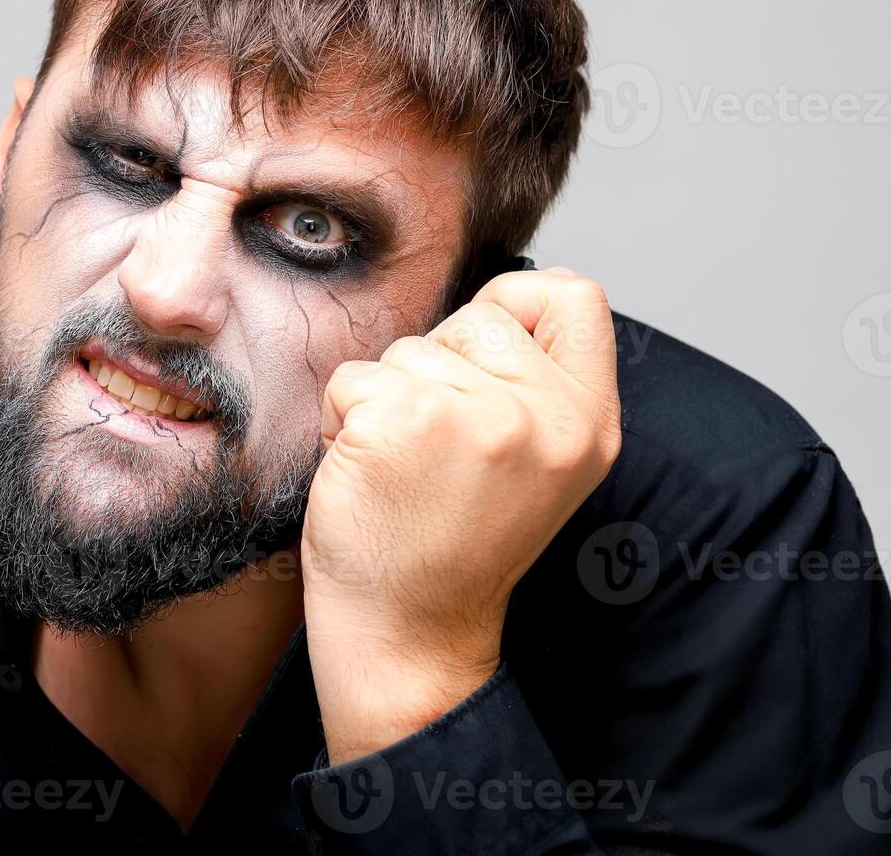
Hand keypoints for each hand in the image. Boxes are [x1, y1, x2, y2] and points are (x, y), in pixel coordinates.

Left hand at [300, 268, 621, 762]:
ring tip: (401, 468)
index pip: (575, 295)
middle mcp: (545, 416)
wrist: (408, 633)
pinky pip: (353, 378)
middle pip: (477, 316)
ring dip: (385, 399)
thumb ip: (533, 386)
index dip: (518, 306)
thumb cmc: (451, 546)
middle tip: (433, 448)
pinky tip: (365, 474)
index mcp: (589, 422)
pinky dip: (341, 419)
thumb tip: (504, 298)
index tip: (482, 360)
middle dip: (438, 366)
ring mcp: (477, 415)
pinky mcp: (404, 420)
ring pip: (408, 348)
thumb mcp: (534, 463)